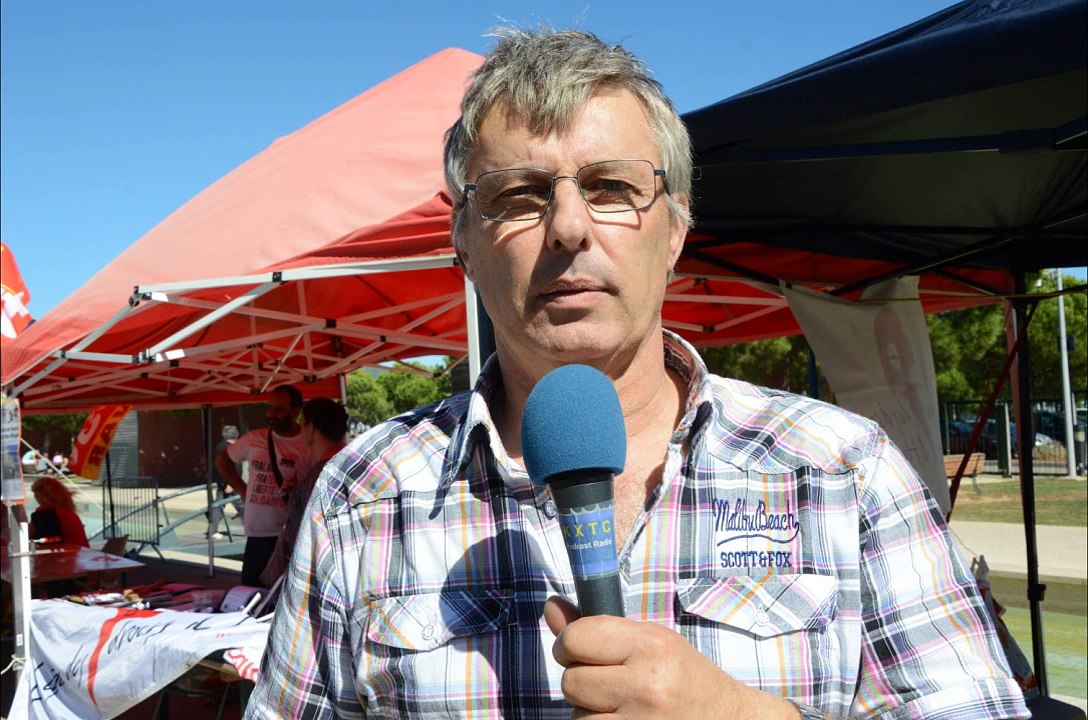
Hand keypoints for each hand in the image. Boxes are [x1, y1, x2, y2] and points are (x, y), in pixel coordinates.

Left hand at [543, 596, 799, 719]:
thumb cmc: (685, 678)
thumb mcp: (650, 641)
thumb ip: (597, 628)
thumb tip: (550, 608)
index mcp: (650, 645)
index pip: (575, 639)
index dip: (571, 646)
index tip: (584, 652)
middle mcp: (647, 685)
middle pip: (570, 681)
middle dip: (582, 682)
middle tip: (611, 683)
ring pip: (577, 716)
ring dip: (590, 713)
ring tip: (623, 707)